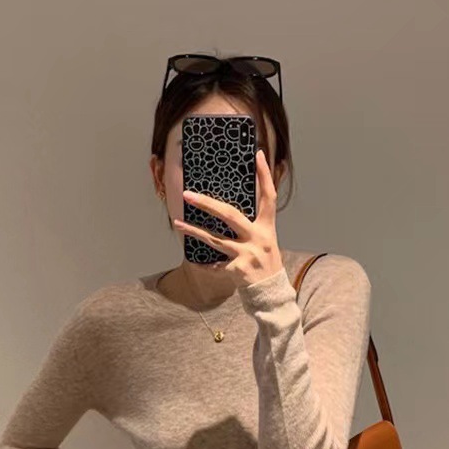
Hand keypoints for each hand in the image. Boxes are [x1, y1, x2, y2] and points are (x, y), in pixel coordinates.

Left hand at [172, 149, 282, 287]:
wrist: (270, 293)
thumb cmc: (265, 263)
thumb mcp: (265, 240)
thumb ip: (253, 224)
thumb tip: (229, 206)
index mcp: (268, 227)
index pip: (268, 196)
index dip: (264, 175)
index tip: (256, 155)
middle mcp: (258, 238)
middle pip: (230, 215)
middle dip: (207, 204)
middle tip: (188, 194)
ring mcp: (247, 254)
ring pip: (214, 239)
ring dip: (193, 231)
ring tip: (177, 223)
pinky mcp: (237, 270)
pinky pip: (214, 263)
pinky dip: (205, 263)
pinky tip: (195, 259)